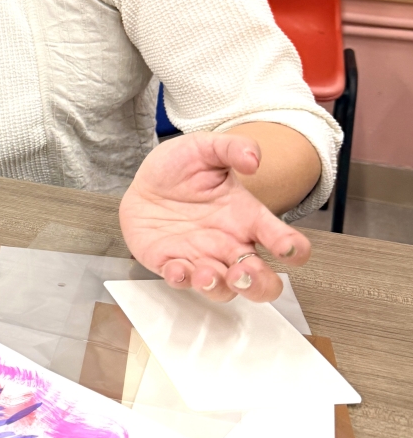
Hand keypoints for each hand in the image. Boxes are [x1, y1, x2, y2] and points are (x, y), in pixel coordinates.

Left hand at [118, 133, 310, 301]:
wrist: (144, 179)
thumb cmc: (181, 168)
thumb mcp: (205, 148)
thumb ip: (232, 147)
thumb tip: (253, 159)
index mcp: (247, 217)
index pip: (283, 241)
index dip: (294, 250)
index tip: (287, 248)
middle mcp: (229, 244)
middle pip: (260, 281)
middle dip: (258, 284)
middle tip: (244, 271)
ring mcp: (201, 258)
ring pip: (223, 290)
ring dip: (218, 287)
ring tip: (207, 273)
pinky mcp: (171, 263)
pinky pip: (181, 281)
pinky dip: (180, 279)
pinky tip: (176, 267)